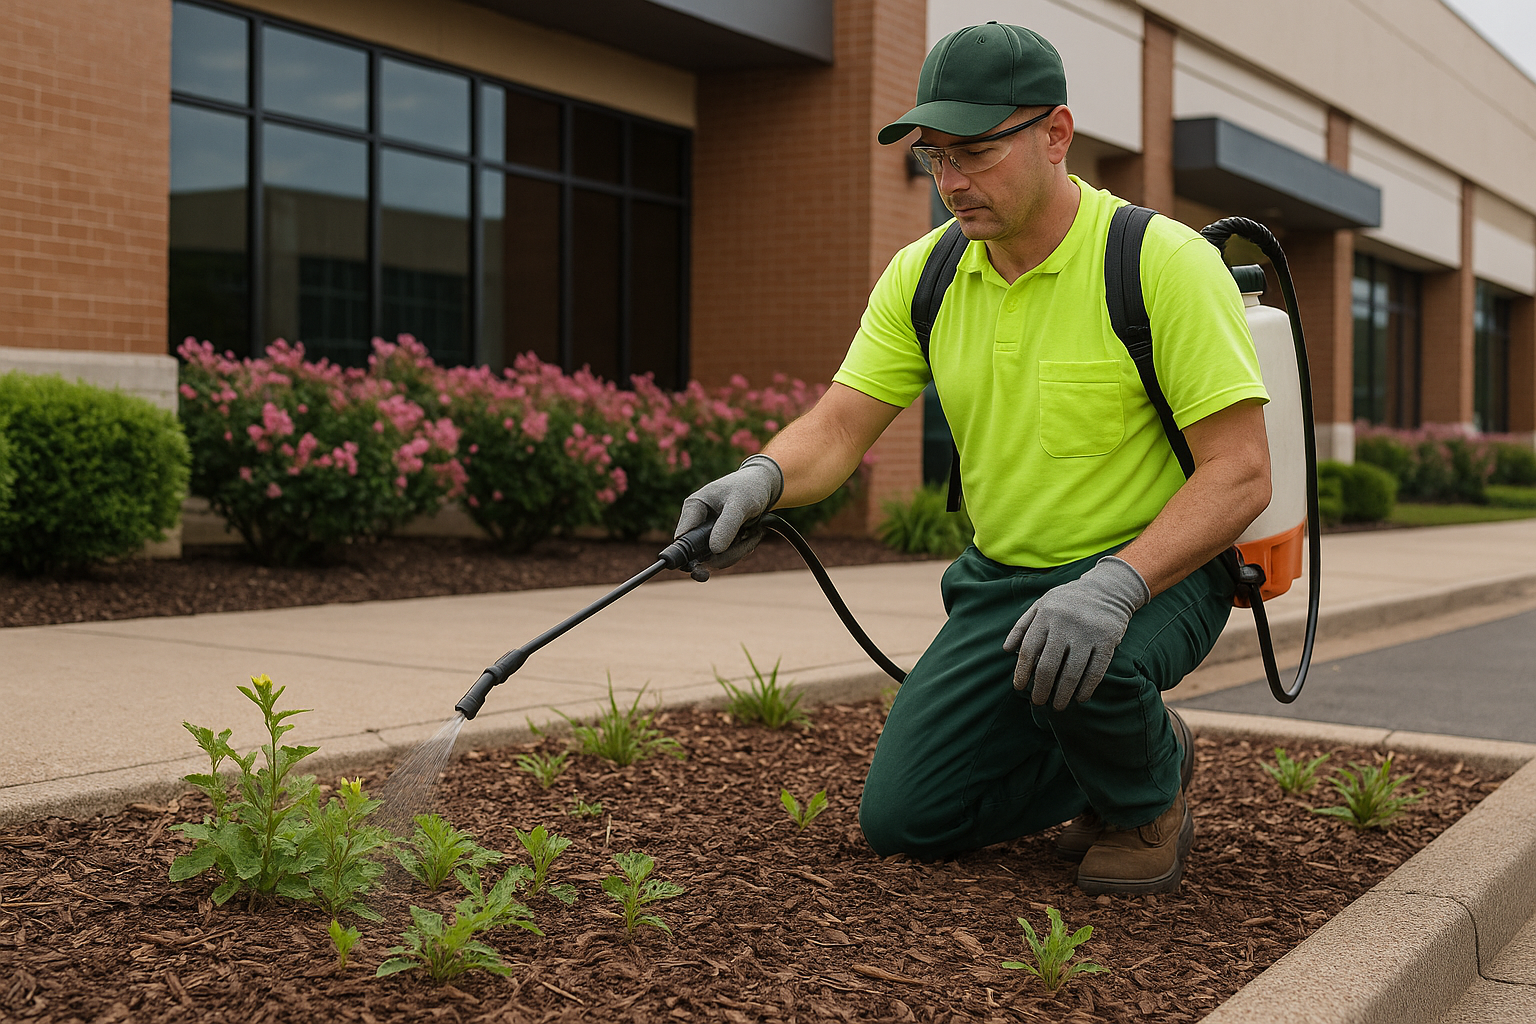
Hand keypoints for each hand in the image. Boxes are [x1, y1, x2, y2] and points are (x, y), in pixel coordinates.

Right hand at [673, 455, 783, 567]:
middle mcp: (697, 522)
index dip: (688, 556)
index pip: (682, 538)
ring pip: (716, 559)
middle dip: (726, 554)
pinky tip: (753, 534)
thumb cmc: (749, 488)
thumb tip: (714, 550)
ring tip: (754, 533)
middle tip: (746, 542)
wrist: (764, 485)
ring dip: (738, 551)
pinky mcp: (720, 540)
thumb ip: (727, 526)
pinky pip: (728, 556)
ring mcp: (708, 533)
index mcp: (694, 508)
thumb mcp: (740, 504)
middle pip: (700, 554)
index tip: (699, 566)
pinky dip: (743, 549)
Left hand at [1002, 555, 1149, 709]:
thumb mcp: (1042, 604)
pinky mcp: (1107, 640)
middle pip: (1049, 665)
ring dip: (1063, 694)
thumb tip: (1007, 650)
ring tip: (1057, 706)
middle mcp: (1065, 624)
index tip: (1019, 687)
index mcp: (1046, 615)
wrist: (1107, 589)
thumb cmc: (1067, 601)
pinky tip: (1080, 698)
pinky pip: (1096, 670)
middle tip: (1037, 701)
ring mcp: (1087, 633)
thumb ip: (1022, 626)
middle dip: (1041, 688)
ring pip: (1072, 672)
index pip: (1029, 650)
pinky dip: (1087, 688)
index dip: (1022, 672)